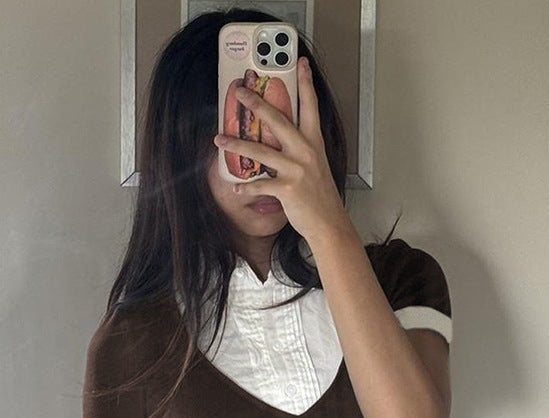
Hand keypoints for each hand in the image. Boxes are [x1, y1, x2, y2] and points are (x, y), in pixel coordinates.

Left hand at [213, 57, 349, 243]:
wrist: (329, 223)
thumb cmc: (320, 196)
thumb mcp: (316, 166)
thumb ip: (300, 150)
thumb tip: (279, 141)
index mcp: (314, 143)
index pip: (310, 106)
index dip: (305, 82)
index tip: (299, 62)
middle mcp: (305, 152)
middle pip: (278, 120)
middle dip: (256, 103)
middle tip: (239, 91)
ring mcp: (296, 170)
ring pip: (260, 151)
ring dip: (236, 144)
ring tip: (218, 138)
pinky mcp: (287, 189)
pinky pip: (260, 185)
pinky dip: (245, 188)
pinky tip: (235, 188)